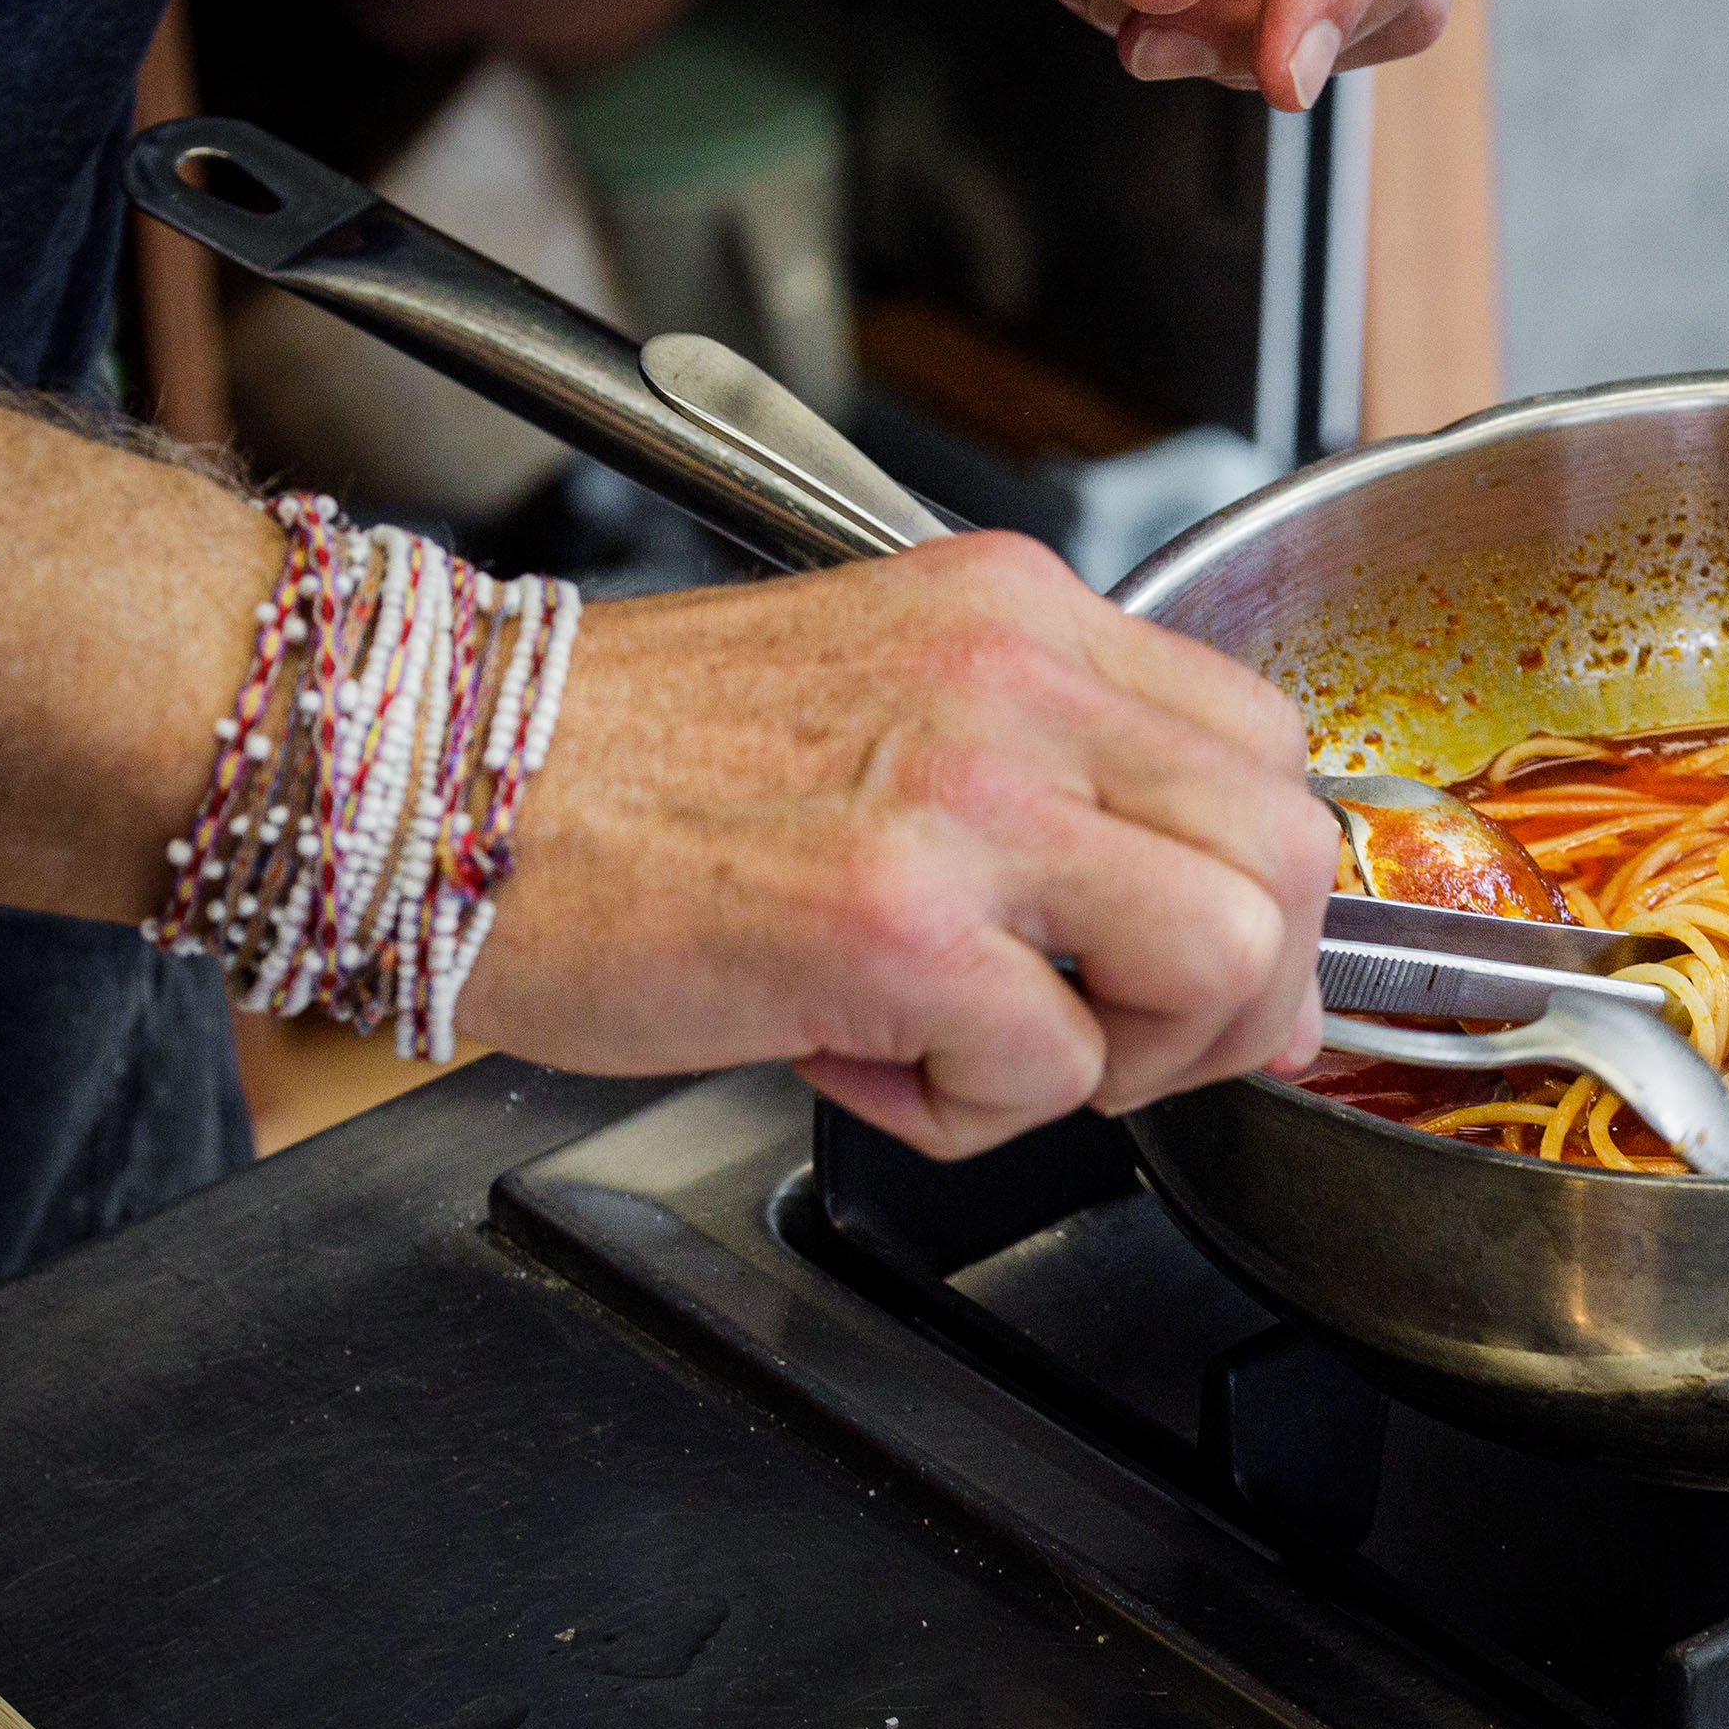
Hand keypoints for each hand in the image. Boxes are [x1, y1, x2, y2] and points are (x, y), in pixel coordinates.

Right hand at [457, 533, 1338, 1157]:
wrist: (440, 781)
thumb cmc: (635, 767)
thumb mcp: (892, 706)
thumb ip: (1066, 794)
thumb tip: (1238, 956)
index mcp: (1026, 615)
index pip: (1271, 745)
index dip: (1270, 888)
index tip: (1215, 969)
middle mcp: (1019, 682)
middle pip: (1289, 853)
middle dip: (1234, 994)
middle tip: (1114, 1037)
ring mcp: (967, 797)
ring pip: (1224, 953)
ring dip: (1130, 1052)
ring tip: (993, 1046)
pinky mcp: (895, 923)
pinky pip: (1053, 1067)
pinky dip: (973, 1112)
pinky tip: (861, 1053)